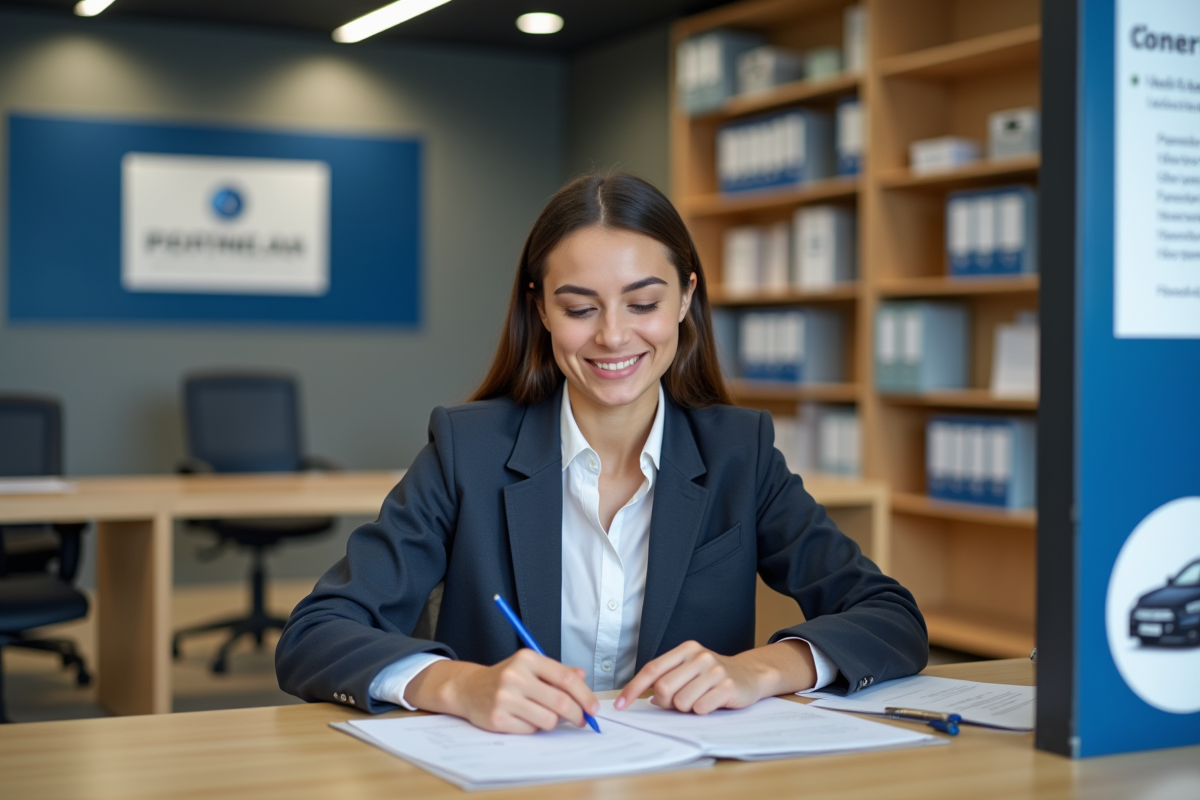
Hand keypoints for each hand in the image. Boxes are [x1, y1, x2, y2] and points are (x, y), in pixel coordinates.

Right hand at [403, 650, 599, 733]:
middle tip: (582, 720)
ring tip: (544, 715)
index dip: (585, 695)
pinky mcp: (498, 718)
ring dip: (553, 722)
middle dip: (577, 714)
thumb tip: (583, 677)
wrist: (468, 688)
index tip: (594, 708)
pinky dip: (534, 727)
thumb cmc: (504, 678)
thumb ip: (556, 671)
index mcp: (527, 659)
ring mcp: (505, 698)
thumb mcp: (529, 667)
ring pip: (548, 719)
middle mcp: (515, 676)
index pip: (565, 678)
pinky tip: (525, 719)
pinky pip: (531, 730)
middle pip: (561, 702)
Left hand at [614, 639, 816, 715]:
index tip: (620, 705)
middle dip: (667, 702)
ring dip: (687, 708)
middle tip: (679, 702)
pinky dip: (702, 711)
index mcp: (685, 650)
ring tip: (699, 699)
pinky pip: (700, 708)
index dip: (633, 688)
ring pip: (681, 702)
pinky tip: (711, 702)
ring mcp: (714, 670)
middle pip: (664, 688)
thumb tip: (648, 698)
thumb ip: (668, 679)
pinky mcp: (727, 687)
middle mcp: (699, 656)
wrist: (750, 674)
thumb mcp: (690, 670)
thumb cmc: (713, 675)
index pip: (652, 669)